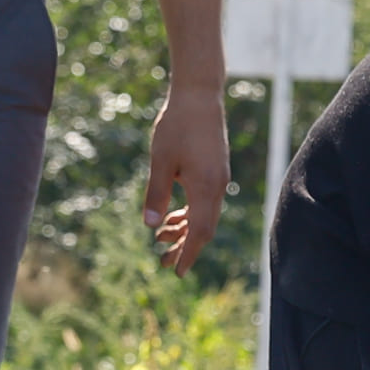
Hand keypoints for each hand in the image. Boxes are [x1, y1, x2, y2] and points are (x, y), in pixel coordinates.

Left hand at [147, 86, 230, 269]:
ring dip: (185, 231)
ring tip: (161, 240)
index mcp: (205, 187)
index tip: (177, 272)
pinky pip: (205, 202)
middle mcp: (218, 187)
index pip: (200, 232)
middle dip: (185, 248)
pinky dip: (190, 214)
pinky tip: (173, 217)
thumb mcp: (161, 160)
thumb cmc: (177, 125)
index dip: (188, 254)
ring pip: (205, 215)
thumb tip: (150, 226)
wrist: (199, 96)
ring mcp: (219, 179)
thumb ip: (156, 194)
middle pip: (204, 228)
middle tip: (164, 263)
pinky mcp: (216, 171)